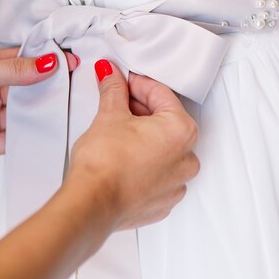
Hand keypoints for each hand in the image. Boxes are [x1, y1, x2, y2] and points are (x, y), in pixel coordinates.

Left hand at [0, 48, 76, 165]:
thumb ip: (13, 70)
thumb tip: (47, 62)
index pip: (22, 61)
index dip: (46, 60)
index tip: (70, 60)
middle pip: (28, 89)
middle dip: (49, 87)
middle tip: (75, 86)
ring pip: (26, 114)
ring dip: (43, 112)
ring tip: (67, 109)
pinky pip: (17, 139)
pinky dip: (32, 136)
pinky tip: (47, 132)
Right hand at [66, 60, 199, 231]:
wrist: (92, 203)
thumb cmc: (104, 163)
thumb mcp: (109, 115)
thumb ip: (114, 90)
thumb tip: (112, 76)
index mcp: (180, 130)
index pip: (161, 95)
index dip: (138, 84)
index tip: (123, 82)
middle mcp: (186, 158)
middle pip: (166, 122)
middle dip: (141, 110)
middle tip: (117, 103)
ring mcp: (176, 184)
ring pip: (164, 150)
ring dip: (145, 138)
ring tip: (118, 134)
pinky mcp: (162, 202)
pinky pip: (159, 175)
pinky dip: (145, 164)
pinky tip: (123, 160)